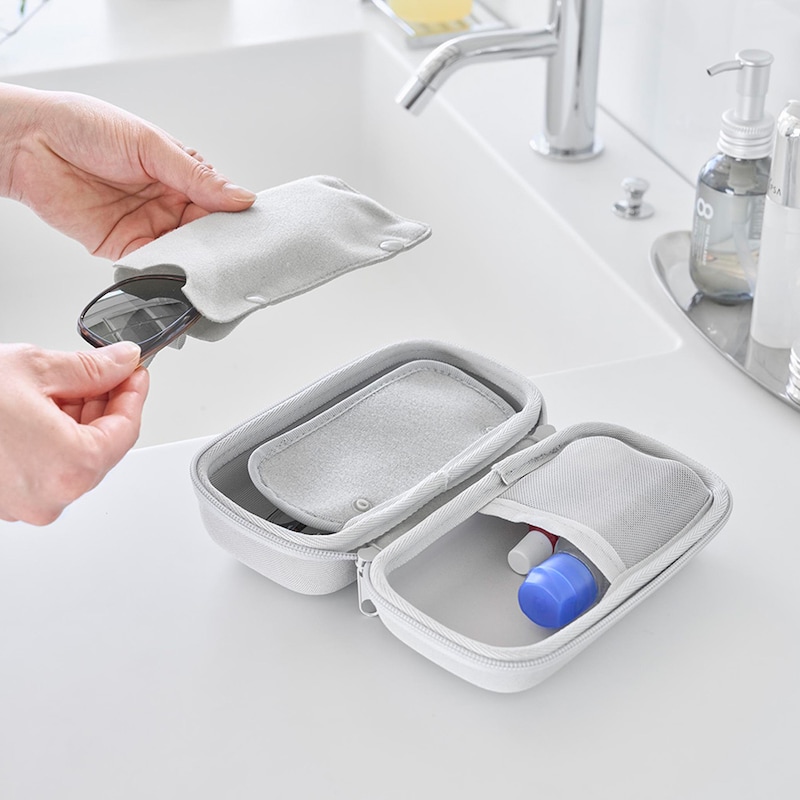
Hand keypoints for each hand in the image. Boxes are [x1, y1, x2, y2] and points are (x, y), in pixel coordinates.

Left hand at [0, 82, 255, 258]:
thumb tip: (240, 196)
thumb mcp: (150, 144)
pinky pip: (153, 266)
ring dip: (197, 262)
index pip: (219, 201)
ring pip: (184, 253)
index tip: (253, 230)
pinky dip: (167, 273)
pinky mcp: (124, 247)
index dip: (235, 216)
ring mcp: (147, 226)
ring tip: (212, 268)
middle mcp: (167, 202)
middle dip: (220, 245)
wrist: (30, 143)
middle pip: (205, 232)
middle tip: (238, 255)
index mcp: (179, 174)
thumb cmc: (84, 127)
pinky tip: (180, 275)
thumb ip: (196, 176)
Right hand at [0, 342, 149, 524]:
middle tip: (104, 371)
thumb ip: (91, 368)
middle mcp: (52, 496)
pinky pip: (45, 467)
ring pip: (73, 456)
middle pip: (102, 444)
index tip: (135, 372)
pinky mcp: (5, 500)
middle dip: (104, 404)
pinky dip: (51, 437)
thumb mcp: (34, 369)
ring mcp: (26, 504)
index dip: (134, 394)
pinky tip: (39, 408)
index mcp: (71, 467)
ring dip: (77, 419)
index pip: (127, 429)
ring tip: (61, 384)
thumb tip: (122, 362)